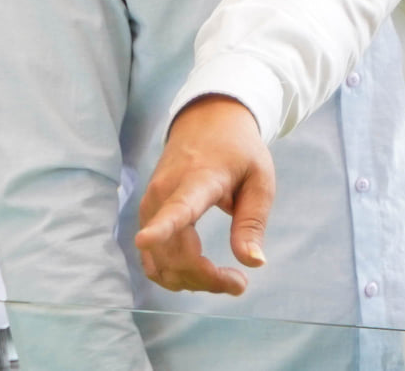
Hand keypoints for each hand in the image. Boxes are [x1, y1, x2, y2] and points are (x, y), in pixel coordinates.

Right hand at [133, 96, 276, 294]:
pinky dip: (173, 275)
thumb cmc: (238, 151)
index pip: (178, 206)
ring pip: (160, 260)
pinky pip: (152, 259)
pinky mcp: (146, 215)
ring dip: (190, 280)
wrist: (206, 121)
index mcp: (198, 178)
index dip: (162, 226)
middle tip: (240, 283)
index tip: (145, 241)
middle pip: (173, 250)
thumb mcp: (259, 179)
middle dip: (205, 278)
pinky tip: (197, 276)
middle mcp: (164, 192)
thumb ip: (253, 221)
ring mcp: (150, 204)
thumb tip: (253, 263)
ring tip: (224, 279)